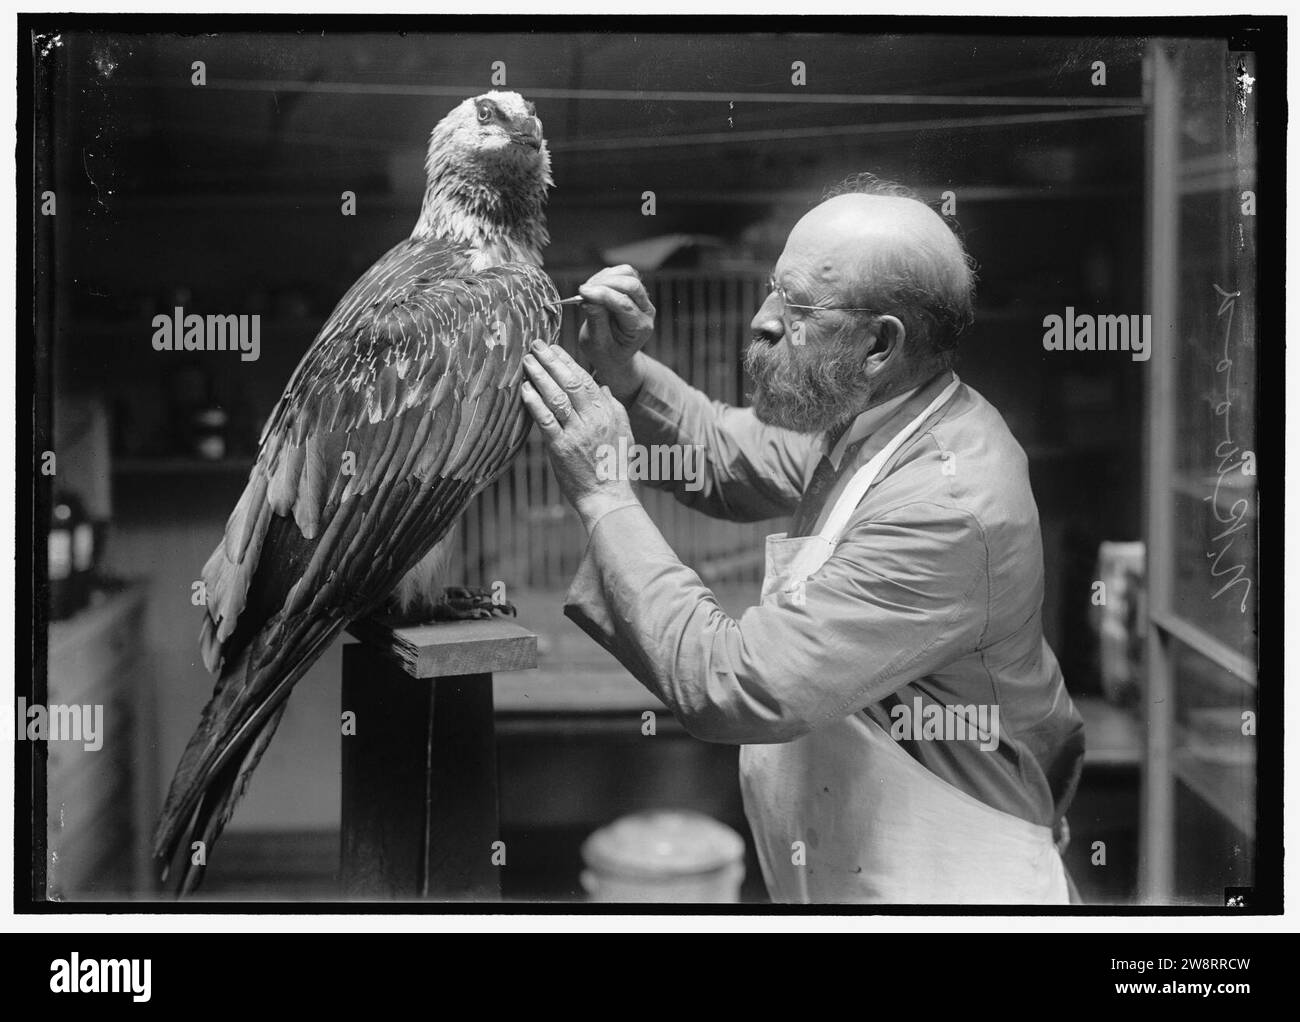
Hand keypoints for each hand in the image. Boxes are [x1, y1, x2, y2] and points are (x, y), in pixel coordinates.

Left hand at [520, 339, 639, 530]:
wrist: (608, 496)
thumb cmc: (615, 466)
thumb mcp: (623, 432)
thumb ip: (614, 407)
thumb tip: (603, 386)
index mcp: (607, 412)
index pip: (586, 379)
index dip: (568, 361)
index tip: (554, 348)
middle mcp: (592, 419)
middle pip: (570, 382)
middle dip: (551, 361)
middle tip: (536, 345)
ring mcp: (576, 433)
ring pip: (556, 397)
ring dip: (540, 377)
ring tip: (527, 362)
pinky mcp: (561, 448)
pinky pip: (545, 421)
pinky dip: (534, 404)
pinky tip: (524, 391)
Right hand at [576, 265, 654, 402]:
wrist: (613, 355)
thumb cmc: (605, 352)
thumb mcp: (596, 343)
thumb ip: (596, 321)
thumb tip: (588, 299)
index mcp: (640, 328)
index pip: (624, 304)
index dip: (602, 295)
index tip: (582, 292)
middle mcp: (645, 311)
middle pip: (632, 284)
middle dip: (605, 283)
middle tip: (583, 291)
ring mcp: (641, 298)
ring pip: (628, 274)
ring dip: (605, 278)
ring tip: (587, 291)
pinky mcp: (633, 289)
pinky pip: (622, 272)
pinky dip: (605, 276)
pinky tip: (593, 288)